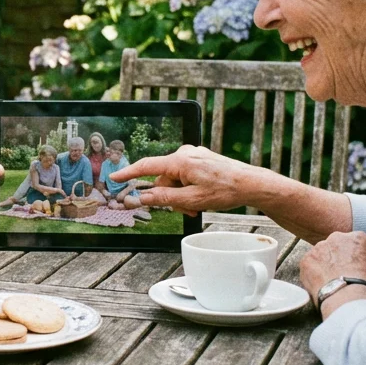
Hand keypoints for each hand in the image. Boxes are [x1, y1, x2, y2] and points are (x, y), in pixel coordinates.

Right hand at [108, 144, 264, 215]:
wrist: (251, 184)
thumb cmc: (225, 190)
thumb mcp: (192, 200)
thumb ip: (165, 199)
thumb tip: (145, 198)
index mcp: (180, 161)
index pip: (147, 166)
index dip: (128, 173)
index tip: (114, 177)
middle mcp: (185, 154)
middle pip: (164, 179)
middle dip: (170, 196)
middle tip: (186, 210)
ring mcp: (194, 156)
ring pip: (175, 179)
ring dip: (181, 195)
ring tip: (197, 207)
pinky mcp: (201, 160)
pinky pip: (186, 175)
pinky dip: (189, 188)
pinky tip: (201, 197)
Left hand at [299, 231, 365, 314]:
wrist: (347, 298)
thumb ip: (365, 262)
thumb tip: (362, 267)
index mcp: (358, 238)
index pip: (355, 241)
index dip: (354, 255)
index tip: (354, 265)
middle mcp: (337, 237)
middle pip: (336, 244)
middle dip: (337, 256)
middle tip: (340, 273)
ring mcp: (319, 247)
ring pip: (320, 254)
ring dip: (323, 264)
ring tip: (330, 281)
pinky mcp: (305, 259)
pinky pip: (308, 264)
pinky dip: (312, 273)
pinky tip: (319, 285)